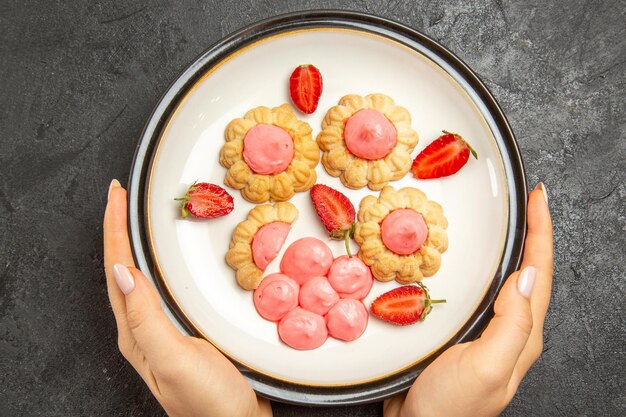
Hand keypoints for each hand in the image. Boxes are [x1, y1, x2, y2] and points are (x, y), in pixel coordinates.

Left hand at [104, 179, 271, 416]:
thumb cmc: (210, 401)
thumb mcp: (174, 358)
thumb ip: (145, 319)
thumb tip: (123, 272)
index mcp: (135, 332)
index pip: (117, 270)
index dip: (114, 230)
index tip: (116, 196)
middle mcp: (142, 329)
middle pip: (123, 269)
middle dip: (118, 230)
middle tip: (122, 198)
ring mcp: (162, 331)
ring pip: (142, 278)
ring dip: (135, 245)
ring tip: (135, 219)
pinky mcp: (184, 331)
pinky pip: (163, 289)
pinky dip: (159, 265)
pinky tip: (167, 261)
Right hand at [384, 183, 552, 416]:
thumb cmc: (450, 405)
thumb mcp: (485, 366)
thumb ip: (511, 325)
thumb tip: (526, 277)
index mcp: (522, 335)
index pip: (539, 274)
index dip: (542, 233)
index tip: (539, 199)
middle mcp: (511, 331)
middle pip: (530, 272)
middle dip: (534, 234)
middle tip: (529, 202)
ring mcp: (488, 332)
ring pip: (507, 280)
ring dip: (513, 248)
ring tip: (510, 222)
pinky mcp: (465, 332)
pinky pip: (483, 291)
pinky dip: (485, 267)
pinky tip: (475, 261)